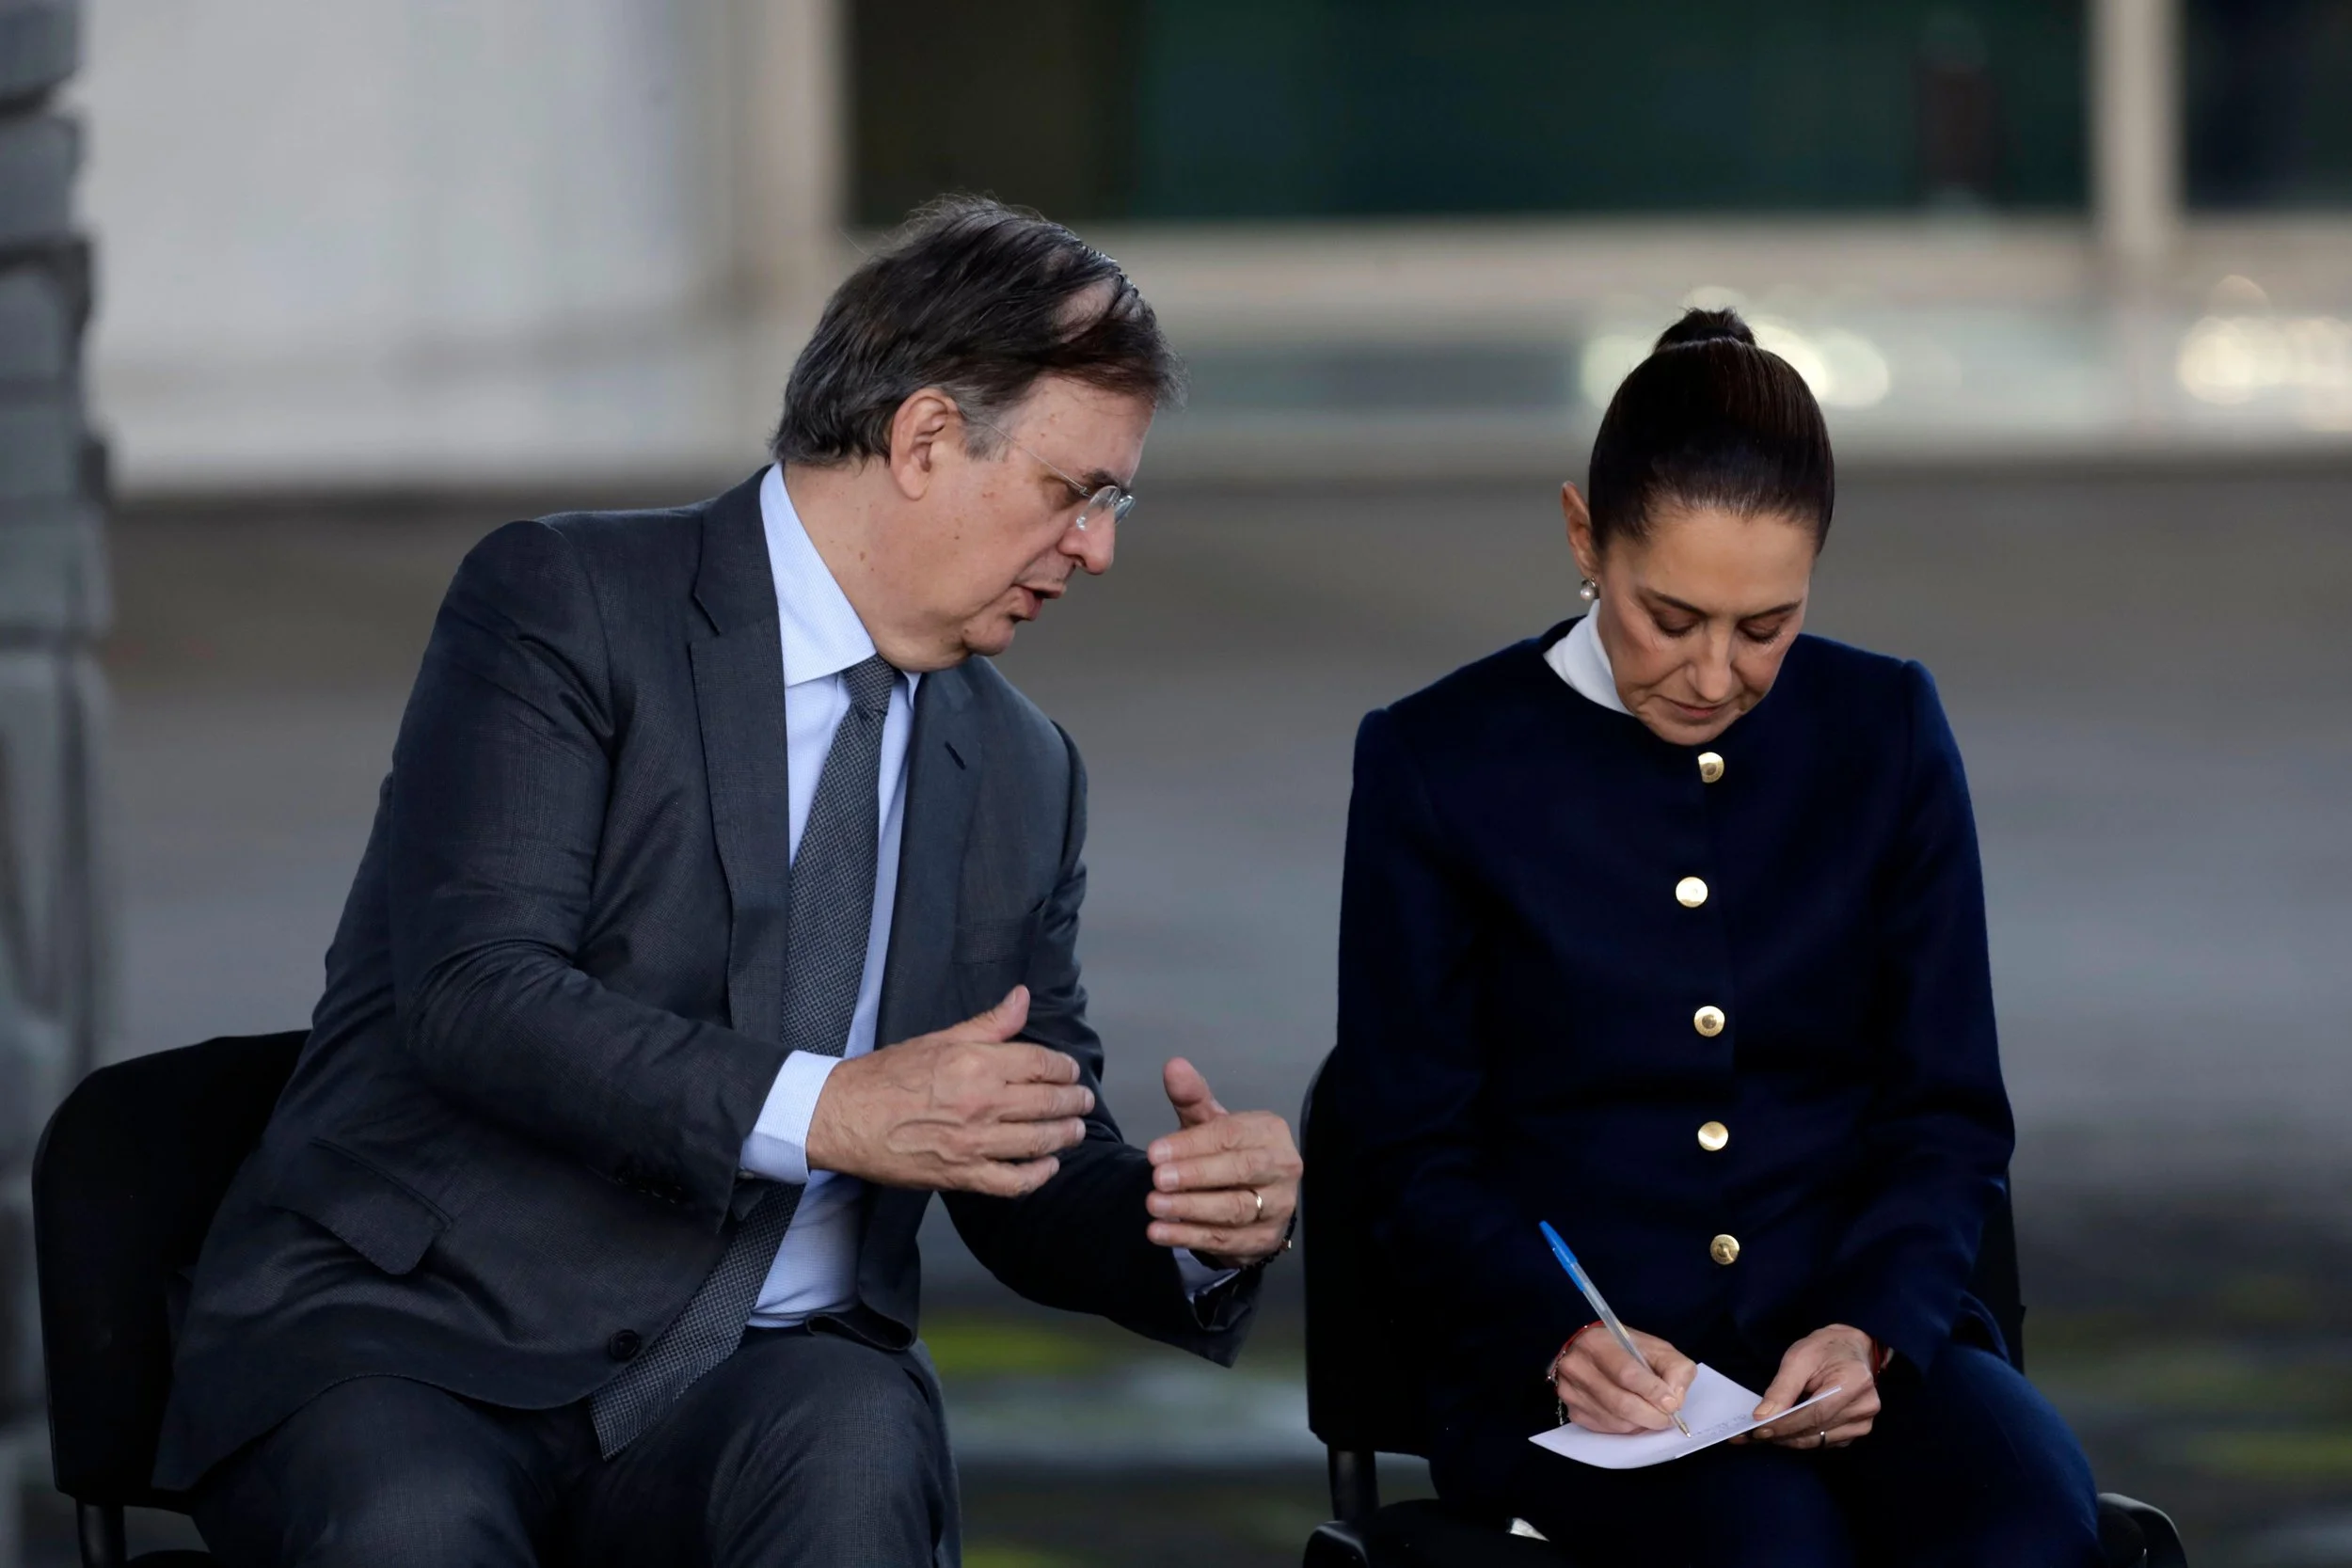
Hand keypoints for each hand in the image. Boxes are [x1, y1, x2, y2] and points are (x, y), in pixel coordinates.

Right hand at [804, 987, 1093, 1196]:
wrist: (843, 1116)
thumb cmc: (886, 1075)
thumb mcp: (940, 1038)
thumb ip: (989, 1023)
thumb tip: (1022, 997)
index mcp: (978, 1063)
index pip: (1042, 1063)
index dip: (1064, 1068)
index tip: (1070, 1072)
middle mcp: (982, 1103)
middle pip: (1048, 1103)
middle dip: (1074, 1101)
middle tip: (1083, 1101)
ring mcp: (973, 1143)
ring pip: (1039, 1142)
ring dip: (1065, 1136)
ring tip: (1075, 1131)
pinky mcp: (961, 1175)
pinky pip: (1012, 1182)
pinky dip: (1037, 1176)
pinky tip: (1048, 1167)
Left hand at [1143, 1058, 1300, 1267]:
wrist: (1254, 1200)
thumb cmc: (1228, 1153)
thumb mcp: (1210, 1124)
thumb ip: (1192, 1097)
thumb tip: (1173, 1065)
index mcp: (1270, 1132)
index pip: (1231, 1136)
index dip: (1191, 1145)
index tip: (1153, 1152)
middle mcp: (1284, 1168)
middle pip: (1241, 1170)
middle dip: (1196, 1175)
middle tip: (1156, 1180)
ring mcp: (1279, 1207)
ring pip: (1236, 1209)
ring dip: (1191, 1209)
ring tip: (1154, 1206)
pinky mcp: (1266, 1240)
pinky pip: (1227, 1240)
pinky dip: (1190, 1237)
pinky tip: (1159, 1232)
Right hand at [1551, 1325, 1697, 1432]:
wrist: (1593, 1353)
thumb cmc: (1628, 1351)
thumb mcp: (1657, 1348)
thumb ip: (1675, 1369)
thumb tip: (1674, 1400)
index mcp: (1597, 1342)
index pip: (1626, 1373)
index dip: (1652, 1392)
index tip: (1671, 1404)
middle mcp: (1576, 1365)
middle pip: (1620, 1402)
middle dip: (1651, 1415)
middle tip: (1666, 1418)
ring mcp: (1570, 1390)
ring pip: (1614, 1420)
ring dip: (1640, 1424)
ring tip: (1651, 1415)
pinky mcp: (1572, 1411)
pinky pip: (1606, 1429)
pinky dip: (1626, 1428)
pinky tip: (1632, 1417)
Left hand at [1741, 1324, 1879, 1449]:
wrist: (1849, 1348)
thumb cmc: (1824, 1349)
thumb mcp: (1798, 1358)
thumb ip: (1781, 1388)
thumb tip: (1763, 1417)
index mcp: (1853, 1382)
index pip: (1815, 1413)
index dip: (1785, 1425)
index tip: (1759, 1430)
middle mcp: (1864, 1406)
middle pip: (1816, 1430)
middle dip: (1782, 1434)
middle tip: (1752, 1436)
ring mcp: (1863, 1421)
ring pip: (1819, 1440)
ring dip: (1790, 1439)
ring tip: (1766, 1433)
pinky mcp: (1857, 1429)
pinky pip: (1825, 1441)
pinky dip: (1803, 1438)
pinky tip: (1786, 1432)